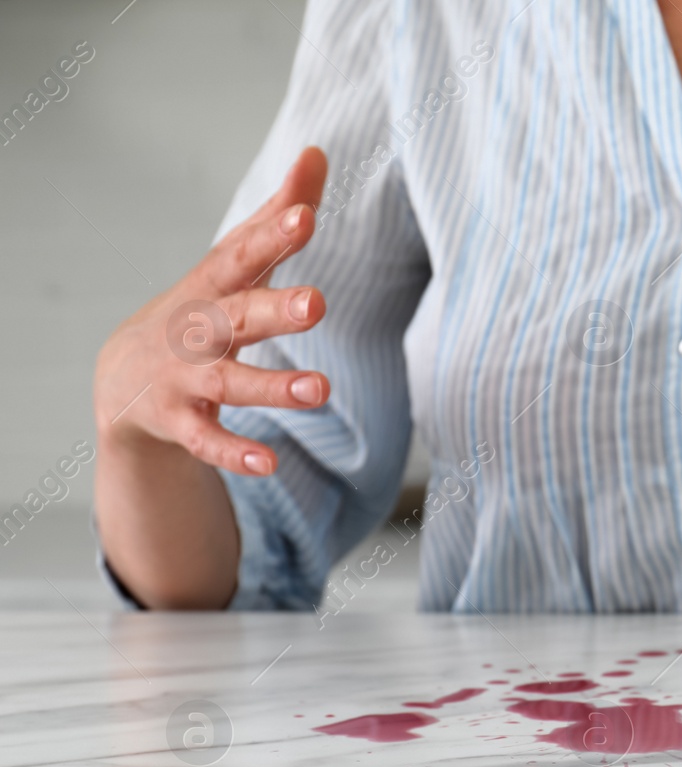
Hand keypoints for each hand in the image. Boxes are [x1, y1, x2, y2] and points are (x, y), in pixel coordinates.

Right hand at [94, 147, 330, 476]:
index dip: (273, 234)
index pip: (243, 255)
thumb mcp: (234, 265)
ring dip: (272, 388)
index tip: (306, 216)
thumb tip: (316, 153)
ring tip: (321, 390)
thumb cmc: (200, 311)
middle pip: (237, 316)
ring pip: (228, 383)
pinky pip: (208, 441)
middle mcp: (196, 329)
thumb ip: (277, 215)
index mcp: (213, 286)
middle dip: (275, 310)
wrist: (125, 382)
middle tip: (318, 302)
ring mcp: (183, 377)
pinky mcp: (179, 423)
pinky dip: (235, 453)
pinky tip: (269, 463)